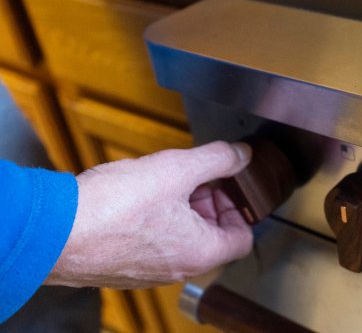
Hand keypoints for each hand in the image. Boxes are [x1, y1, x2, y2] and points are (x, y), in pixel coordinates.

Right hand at [46, 141, 253, 288]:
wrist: (54, 230)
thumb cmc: (112, 209)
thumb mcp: (176, 169)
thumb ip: (217, 160)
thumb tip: (241, 155)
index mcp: (200, 253)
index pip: (243, 238)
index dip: (241, 207)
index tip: (231, 185)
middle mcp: (176, 269)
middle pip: (212, 236)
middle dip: (209, 202)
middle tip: (197, 177)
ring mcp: (148, 270)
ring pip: (181, 238)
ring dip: (182, 207)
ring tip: (166, 181)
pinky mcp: (122, 265)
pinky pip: (152, 242)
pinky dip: (155, 218)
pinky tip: (139, 196)